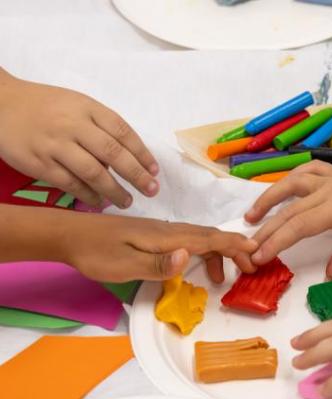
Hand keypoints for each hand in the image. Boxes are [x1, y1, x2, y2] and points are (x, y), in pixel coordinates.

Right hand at [0, 68, 158, 208]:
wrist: (1, 103)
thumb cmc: (47, 107)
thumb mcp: (76, 105)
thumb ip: (101, 127)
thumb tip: (127, 159)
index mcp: (87, 108)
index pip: (123, 132)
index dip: (143, 153)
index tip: (155, 171)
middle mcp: (73, 125)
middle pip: (113, 153)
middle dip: (137, 175)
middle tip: (151, 190)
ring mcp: (56, 145)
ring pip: (93, 172)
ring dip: (115, 191)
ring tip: (127, 202)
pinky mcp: (40, 163)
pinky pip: (71, 184)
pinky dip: (89, 195)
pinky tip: (100, 202)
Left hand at [59, 213, 256, 282]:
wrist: (70, 235)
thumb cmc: (97, 253)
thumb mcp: (125, 264)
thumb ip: (159, 263)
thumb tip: (190, 256)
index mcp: (167, 237)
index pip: (208, 239)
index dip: (234, 245)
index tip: (256, 251)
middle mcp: (168, 231)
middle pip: (209, 237)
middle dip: (233, 250)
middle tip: (250, 267)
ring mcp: (161, 233)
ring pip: (199, 240)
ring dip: (217, 254)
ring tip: (223, 278)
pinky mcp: (153, 237)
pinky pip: (186, 243)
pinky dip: (200, 254)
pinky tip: (194, 267)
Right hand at [245, 151, 331, 278]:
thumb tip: (328, 273)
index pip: (299, 227)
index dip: (275, 243)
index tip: (257, 257)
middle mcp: (330, 191)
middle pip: (289, 211)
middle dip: (265, 230)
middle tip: (245, 249)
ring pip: (291, 187)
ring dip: (268, 200)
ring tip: (250, 216)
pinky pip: (308, 173)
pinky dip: (291, 180)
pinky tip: (285, 189)